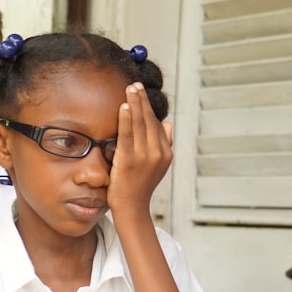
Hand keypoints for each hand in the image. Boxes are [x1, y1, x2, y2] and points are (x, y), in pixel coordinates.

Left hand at [107, 82, 173, 217]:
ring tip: (130, 89)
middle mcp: (157, 153)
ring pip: (140, 124)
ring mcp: (144, 157)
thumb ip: (162, 144)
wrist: (132, 208)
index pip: (156, 124)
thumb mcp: (156, 165)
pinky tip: (124, 107)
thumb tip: (167, 124)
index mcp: (165, 152)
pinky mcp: (128, 161)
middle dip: (142, 100)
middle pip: (149, 120)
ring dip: (135, 104)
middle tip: (135, 83)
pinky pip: (127, 135)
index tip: (141, 92)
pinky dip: (126, 119)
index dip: (148, 106)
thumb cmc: (139, 186)